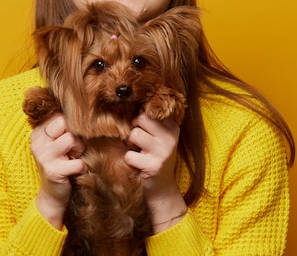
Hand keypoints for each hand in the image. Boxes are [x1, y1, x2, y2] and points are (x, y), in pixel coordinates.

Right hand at [30, 113, 85, 228]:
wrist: (52, 195)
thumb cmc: (60, 163)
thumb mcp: (57, 143)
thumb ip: (63, 127)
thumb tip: (82, 110)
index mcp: (38, 133)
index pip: (59, 115)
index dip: (71, 125)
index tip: (69, 138)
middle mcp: (37, 143)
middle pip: (65, 123)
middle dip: (75, 135)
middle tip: (74, 149)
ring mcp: (44, 157)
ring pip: (71, 139)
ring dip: (79, 150)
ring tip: (74, 158)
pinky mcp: (53, 171)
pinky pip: (78, 162)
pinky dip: (82, 167)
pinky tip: (76, 171)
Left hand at [125, 113, 187, 231]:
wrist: (162, 189)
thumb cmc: (154, 158)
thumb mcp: (157, 138)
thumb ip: (148, 123)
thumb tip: (124, 106)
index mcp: (172, 127)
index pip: (147, 112)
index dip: (139, 122)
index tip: (145, 133)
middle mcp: (170, 137)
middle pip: (140, 119)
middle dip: (134, 131)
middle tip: (139, 144)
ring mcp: (163, 152)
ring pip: (133, 135)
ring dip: (131, 146)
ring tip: (140, 154)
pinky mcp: (153, 166)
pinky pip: (129, 155)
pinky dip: (129, 161)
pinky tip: (138, 165)